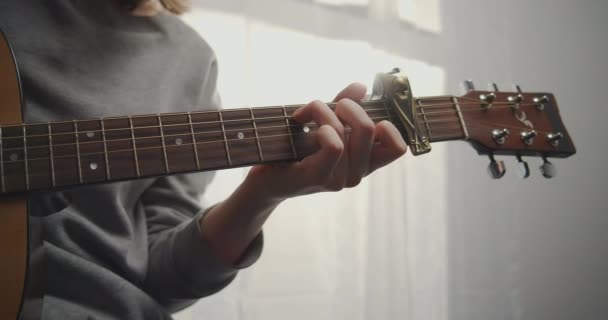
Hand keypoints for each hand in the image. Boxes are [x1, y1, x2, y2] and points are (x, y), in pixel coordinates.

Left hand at [245, 83, 407, 203]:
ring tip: (305, 113)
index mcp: (363, 162)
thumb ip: (344, 105)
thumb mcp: (323, 122)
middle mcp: (356, 174)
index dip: (387, 123)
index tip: (362, 113)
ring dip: (323, 110)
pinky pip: (333, 145)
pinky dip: (320, 126)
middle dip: (348, 104)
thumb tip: (361, 87)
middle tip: (326, 105)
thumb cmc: (294, 149)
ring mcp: (339, 179)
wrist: (264, 178)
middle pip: (372, 127)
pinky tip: (303, 124)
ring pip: (346, 130)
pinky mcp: (317, 178)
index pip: (397, 147)